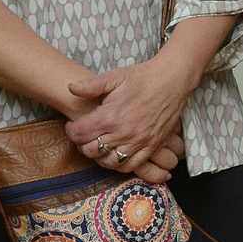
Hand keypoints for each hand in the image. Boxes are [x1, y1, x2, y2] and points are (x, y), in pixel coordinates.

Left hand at [65, 55, 198, 179]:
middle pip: (91, 150)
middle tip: (84, 136)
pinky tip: (115, 155)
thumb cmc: (142, 77)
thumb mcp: (115, 77)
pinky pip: (131, 165)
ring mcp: (138, 141)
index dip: (70, 130)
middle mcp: (123, 133)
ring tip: (98, 146)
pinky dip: (119, 164)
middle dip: (82, 144)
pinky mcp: (151, 146)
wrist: (172, 80)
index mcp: (110, 116)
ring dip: (99, 157)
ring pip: (109, 162)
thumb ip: (91, 85)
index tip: (73, 125)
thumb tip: (70, 88)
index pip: (79, 134)